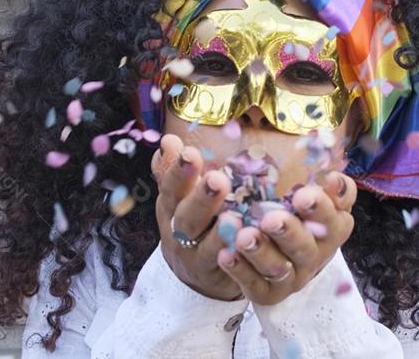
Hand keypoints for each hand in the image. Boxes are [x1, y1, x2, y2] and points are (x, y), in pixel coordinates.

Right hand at [151, 134, 242, 300]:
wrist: (193, 276)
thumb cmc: (191, 224)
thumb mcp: (177, 199)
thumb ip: (173, 172)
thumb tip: (169, 140)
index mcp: (171, 209)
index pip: (171, 188)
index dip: (178, 172)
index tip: (190, 151)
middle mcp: (180, 235)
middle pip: (187, 219)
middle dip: (201, 199)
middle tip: (218, 180)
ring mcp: (198, 260)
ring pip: (207, 248)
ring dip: (220, 234)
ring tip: (234, 218)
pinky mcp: (219, 279)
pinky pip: (230, 272)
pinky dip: (238, 261)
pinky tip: (249, 247)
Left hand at [215, 172, 356, 305]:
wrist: (285, 258)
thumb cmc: (300, 216)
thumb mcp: (317, 199)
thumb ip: (331, 188)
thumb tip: (334, 177)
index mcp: (332, 229)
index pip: (333, 219)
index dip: (320, 208)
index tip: (302, 195)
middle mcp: (315, 256)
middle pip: (304, 247)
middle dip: (288, 233)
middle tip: (271, 219)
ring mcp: (292, 277)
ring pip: (278, 268)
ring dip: (260, 252)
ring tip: (243, 237)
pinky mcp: (268, 293)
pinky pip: (254, 285)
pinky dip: (240, 270)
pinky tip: (226, 254)